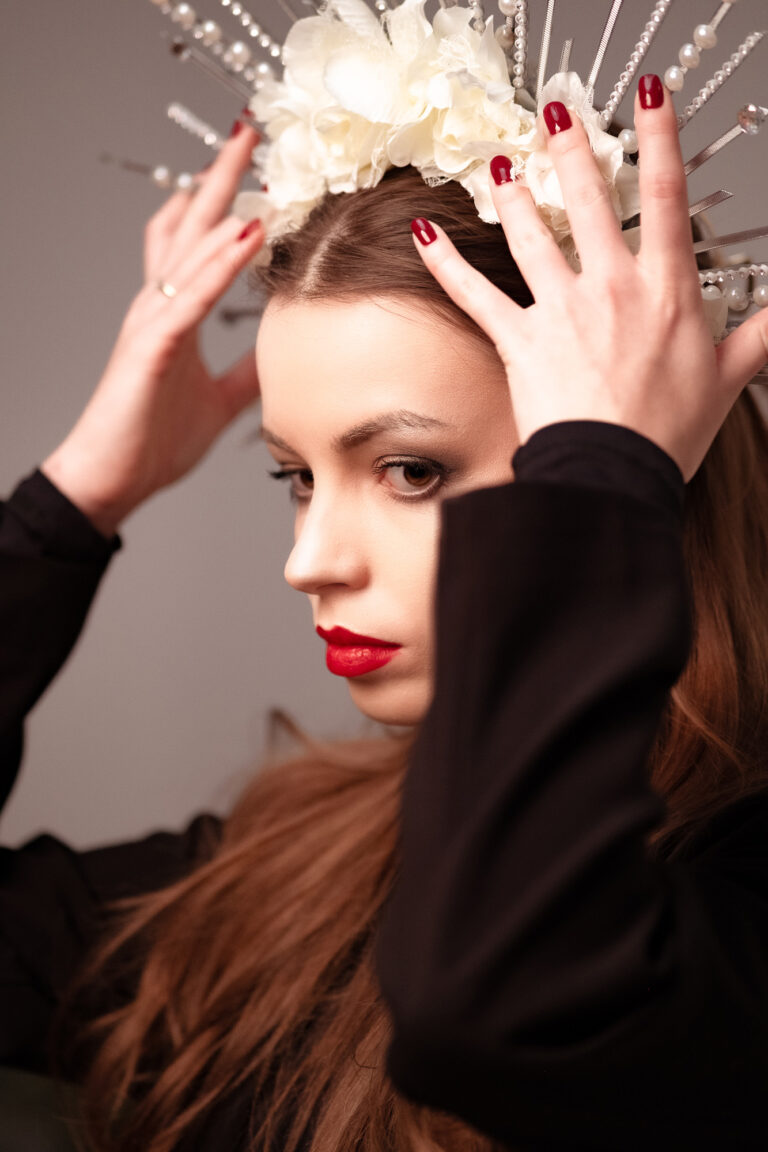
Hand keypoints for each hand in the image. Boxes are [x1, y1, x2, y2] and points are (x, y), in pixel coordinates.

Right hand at [42, 123, 263, 536]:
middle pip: (190, 226)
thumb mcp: (219, 401)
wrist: (112, 479)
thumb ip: (247, 373)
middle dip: (221, 176)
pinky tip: (249, 234)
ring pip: (190, 249)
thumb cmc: (153, 439)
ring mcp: (152, 321)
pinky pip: (190, 296)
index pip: (199, 244)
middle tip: (249, 130)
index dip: (225, 203)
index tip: (257, 169)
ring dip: (225, 202)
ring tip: (256, 161)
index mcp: (175, 313)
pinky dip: (220, 263)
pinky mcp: (150, 347)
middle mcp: (160, 305)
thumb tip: (280, 356)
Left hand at [412, 79, 767, 483]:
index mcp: (665, 292)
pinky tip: (424, 234)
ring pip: (532, 235)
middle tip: (557, 115)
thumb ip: (757, 337)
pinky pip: (476, 294)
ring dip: (513, 195)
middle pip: (590, 202)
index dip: (659, 141)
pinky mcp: (520, 341)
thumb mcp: (724, 381)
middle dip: (573, 150)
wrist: (612, 474)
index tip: (650, 102)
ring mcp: (562, 311)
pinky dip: (447, 263)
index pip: (665, 199)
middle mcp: (611, 289)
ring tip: (501, 165)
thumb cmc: (661, 436)